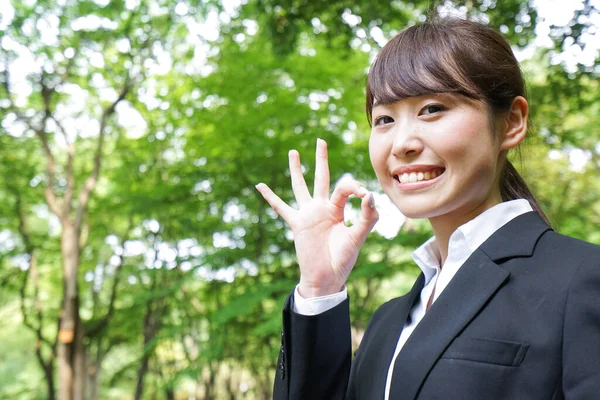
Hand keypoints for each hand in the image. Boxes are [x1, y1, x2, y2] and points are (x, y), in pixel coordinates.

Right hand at [256, 139, 378, 297]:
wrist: (327, 278)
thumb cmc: (343, 260)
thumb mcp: (358, 237)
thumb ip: (366, 217)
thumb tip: (369, 195)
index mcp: (338, 209)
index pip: (343, 188)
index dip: (353, 187)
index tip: (363, 194)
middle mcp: (322, 208)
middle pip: (321, 177)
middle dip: (321, 159)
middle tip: (320, 140)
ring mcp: (308, 214)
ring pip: (300, 186)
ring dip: (296, 169)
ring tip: (294, 152)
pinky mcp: (297, 223)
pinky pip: (281, 207)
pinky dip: (270, 196)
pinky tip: (260, 185)